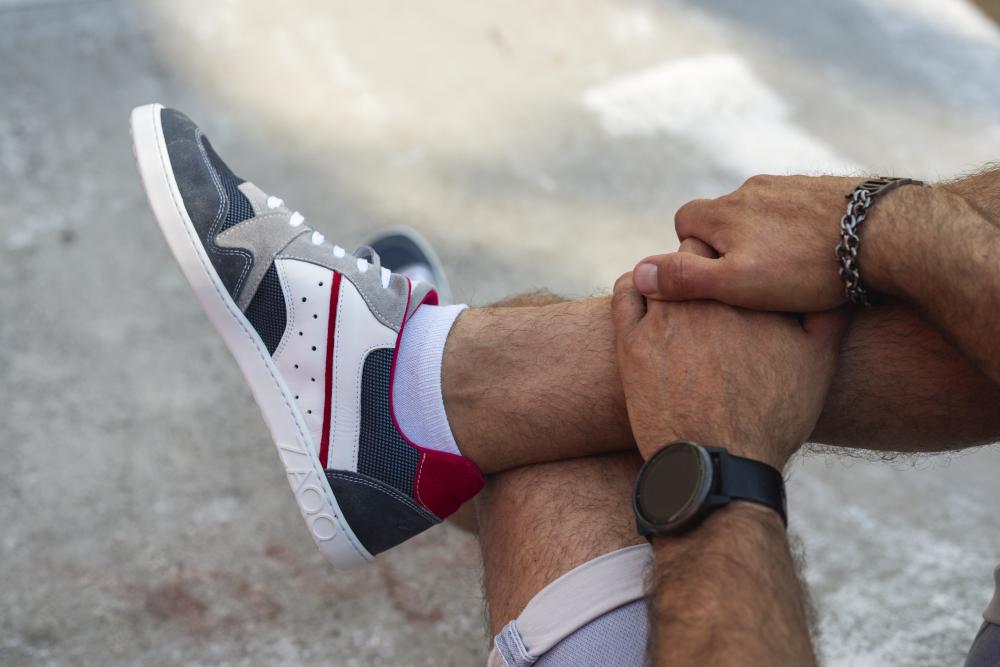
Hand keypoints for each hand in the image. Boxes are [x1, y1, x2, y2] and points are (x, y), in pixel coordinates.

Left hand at [613, 240, 849, 467]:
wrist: (719, 465)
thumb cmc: (772, 417)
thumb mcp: (817, 366)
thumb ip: (828, 316)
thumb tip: (836, 284)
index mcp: (751, 296)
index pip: (734, 246)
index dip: (732, 253)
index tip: (732, 265)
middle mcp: (706, 298)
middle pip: (693, 250)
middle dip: (699, 259)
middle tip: (704, 277)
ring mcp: (664, 317)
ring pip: (658, 268)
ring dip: (667, 273)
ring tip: (674, 289)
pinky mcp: (631, 341)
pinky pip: (625, 291)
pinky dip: (634, 285)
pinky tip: (644, 295)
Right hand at [632, 175, 860, 311]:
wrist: (886, 232)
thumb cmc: (807, 267)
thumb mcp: (737, 284)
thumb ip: (685, 279)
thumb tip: (637, 273)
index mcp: (725, 211)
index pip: (685, 221)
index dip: (689, 250)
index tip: (711, 278)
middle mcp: (753, 189)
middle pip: (724, 217)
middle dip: (728, 246)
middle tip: (752, 282)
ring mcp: (792, 185)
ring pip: (762, 214)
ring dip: (766, 238)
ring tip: (790, 273)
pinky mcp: (828, 189)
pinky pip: (798, 211)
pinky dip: (799, 231)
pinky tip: (820, 256)